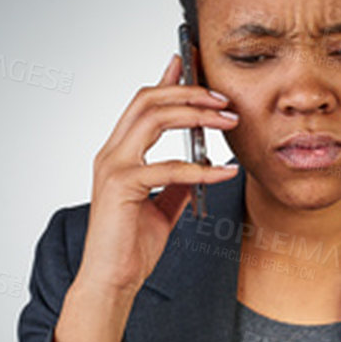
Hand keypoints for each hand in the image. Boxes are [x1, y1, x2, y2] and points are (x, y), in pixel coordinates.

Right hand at [54, 54, 239, 341]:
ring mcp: (113, 167)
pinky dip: (202, 168)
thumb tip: (204, 164)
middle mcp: (111, 153)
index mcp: (120, 153)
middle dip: (188, 91)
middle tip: (224, 99)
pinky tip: (226, 171)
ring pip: (152, 119)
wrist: (113, 279)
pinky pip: (168, 167)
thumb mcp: (164, 205)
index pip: (142, 103)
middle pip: (147, 100)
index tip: (190, 61)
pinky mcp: (122, 187)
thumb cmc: (133, 245)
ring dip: (196, 114)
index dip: (167, 79)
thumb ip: (178, 182)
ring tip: (229, 120)